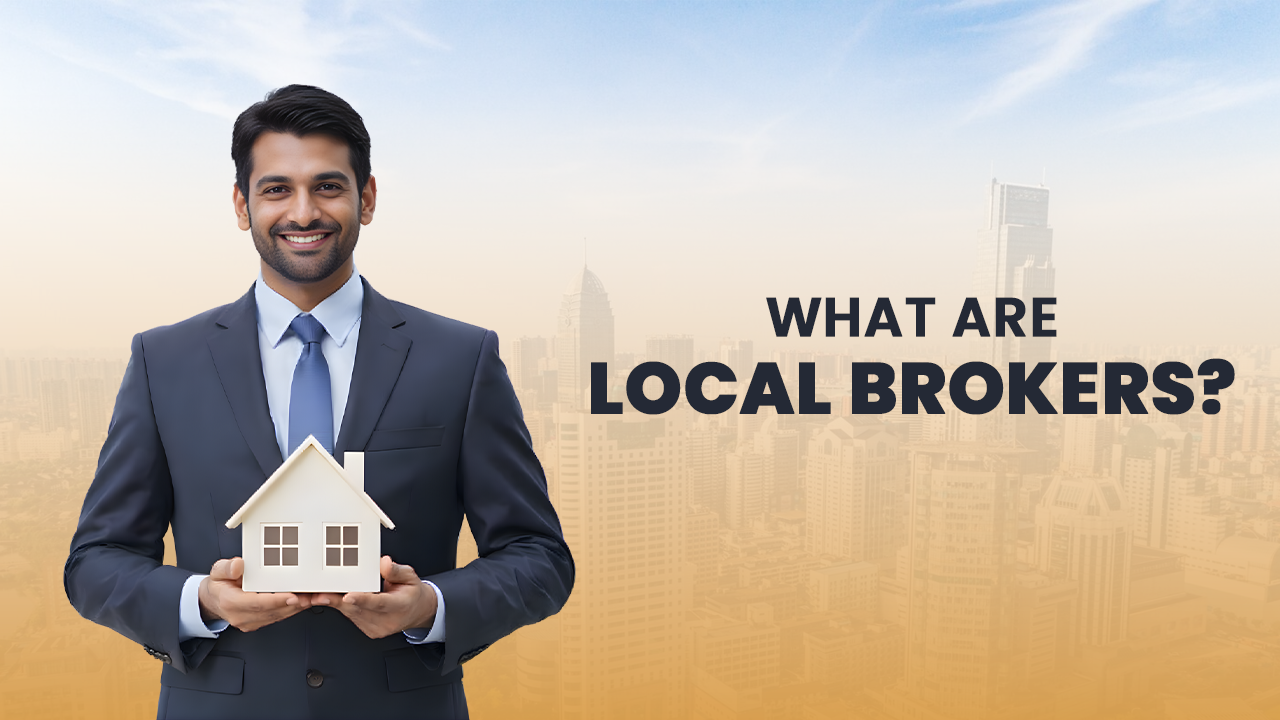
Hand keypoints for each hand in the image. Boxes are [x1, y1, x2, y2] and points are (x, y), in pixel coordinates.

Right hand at [198, 557, 311, 631]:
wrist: (212, 601)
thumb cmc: (218, 585)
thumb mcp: (217, 571)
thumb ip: (226, 568)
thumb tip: (238, 565)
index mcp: (230, 602)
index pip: (257, 603)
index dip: (276, 600)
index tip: (292, 596)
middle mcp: (241, 616)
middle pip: (272, 611)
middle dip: (294, 604)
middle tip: (312, 595)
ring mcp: (250, 622)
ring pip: (278, 615)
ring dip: (297, 607)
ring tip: (314, 597)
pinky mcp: (258, 622)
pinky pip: (277, 617)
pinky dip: (292, 609)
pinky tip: (305, 601)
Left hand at [312, 556, 436, 638]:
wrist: (416, 611)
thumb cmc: (411, 593)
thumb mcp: (410, 576)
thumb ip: (396, 570)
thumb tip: (383, 563)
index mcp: (400, 605)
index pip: (379, 603)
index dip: (362, 599)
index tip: (348, 596)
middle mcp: (387, 620)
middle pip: (359, 610)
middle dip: (339, 600)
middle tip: (321, 592)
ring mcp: (377, 628)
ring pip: (352, 614)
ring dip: (336, 603)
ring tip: (321, 593)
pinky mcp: (369, 630)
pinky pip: (351, 617)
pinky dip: (342, 606)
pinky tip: (334, 597)